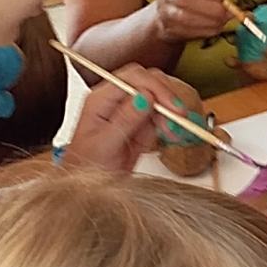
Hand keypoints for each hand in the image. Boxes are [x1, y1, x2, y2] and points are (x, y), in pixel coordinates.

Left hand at [64, 64, 180, 171]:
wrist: (87, 188)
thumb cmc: (86, 167)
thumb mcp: (104, 146)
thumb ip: (124, 120)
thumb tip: (144, 97)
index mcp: (101, 100)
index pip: (133, 78)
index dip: (156, 88)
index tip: (172, 107)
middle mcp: (115, 101)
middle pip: (148, 82)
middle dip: (167, 97)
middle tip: (180, 117)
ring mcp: (129, 112)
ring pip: (158, 98)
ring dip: (171, 113)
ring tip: (175, 132)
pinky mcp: (140, 125)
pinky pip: (161, 116)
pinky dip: (171, 124)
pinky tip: (173, 135)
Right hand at [153, 0, 230, 42]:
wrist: (175, 9)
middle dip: (209, 7)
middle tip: (225, 12)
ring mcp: (164, 10)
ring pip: (185, 17)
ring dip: (208, 21)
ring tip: (222, 20)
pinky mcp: (168, 28)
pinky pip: (187, 31)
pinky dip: (205, 30)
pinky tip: (215, 27)